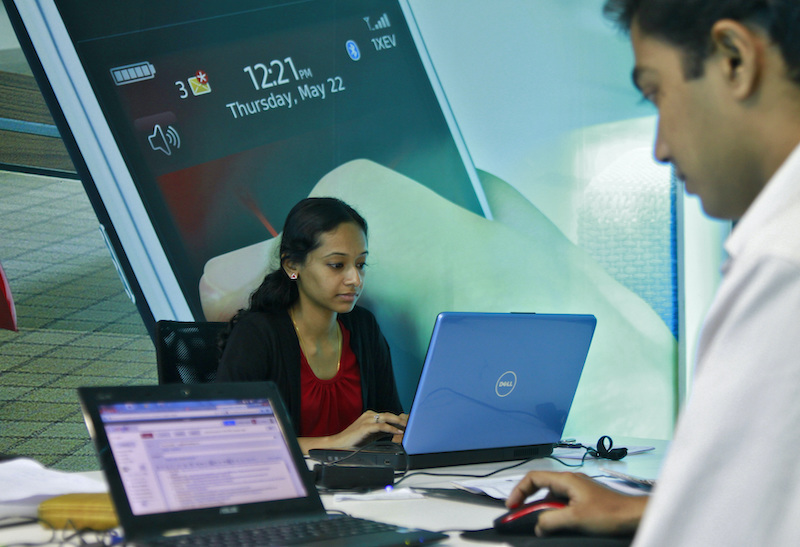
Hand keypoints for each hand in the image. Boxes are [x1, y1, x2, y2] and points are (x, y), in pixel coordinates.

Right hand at [298, 411, 406, 453]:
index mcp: (372, 416)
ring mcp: (367, 419)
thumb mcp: (373, 435)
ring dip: (399, 422)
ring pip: (387, 418)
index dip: (401, 419)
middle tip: (414, 424)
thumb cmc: (356, 441)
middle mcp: (370, 415)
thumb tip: (399, 432)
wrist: (339, 445)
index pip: (390, 415)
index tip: (412, 423)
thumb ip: (384, 432)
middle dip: (403, 420)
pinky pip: (381, 426)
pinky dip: (391, 429)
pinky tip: (398, 432)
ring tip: (409, 427)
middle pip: (390, 415)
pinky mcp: (365, 427)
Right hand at [506, 471, 646, 536]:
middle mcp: (571, 482)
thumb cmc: (610, 513)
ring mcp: (579, 491)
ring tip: (541, 525)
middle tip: (522, 518)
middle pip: (541, 487)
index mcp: (566, 480)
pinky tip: (558, 526)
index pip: (533, 478)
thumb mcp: (575, 518)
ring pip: (552, 498)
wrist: (635, 516)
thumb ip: (551, 520)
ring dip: (544, 511)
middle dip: (529, 503)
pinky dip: (556, 514)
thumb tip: (538, 526)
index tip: (512, 507)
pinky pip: (563, 505)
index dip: (519, 491)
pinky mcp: (586, 501)